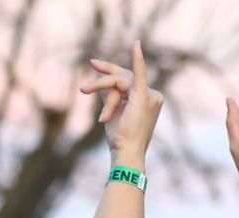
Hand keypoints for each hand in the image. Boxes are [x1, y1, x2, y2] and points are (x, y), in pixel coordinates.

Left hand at [80, 41, 162, 164]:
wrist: (126, 152)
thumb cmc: (121, 138)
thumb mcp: (113, 111)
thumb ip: (110, 95)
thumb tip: (99, 81)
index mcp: (149, 100)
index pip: (127, 80)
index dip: (111, 72)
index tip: (95, 65)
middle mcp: (154, 96)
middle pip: (123, 76)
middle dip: (105, 73)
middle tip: (91, 65)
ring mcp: (150, 96)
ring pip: (119, 79)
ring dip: (101, 85)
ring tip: (84, 90)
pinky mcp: (143, 96)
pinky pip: (139, 74)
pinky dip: (138, 59)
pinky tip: (136, 45)